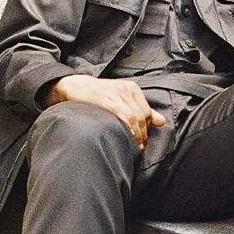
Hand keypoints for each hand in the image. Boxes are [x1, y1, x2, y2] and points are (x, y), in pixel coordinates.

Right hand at [44, 74, 164, 151]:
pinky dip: (125, 127)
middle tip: (137, 148)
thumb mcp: (121, 99)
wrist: (72, 86)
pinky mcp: (103, 98)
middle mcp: (125, 89)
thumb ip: (141, 110)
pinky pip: (120, 115)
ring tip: (132, 147)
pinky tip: (123, 137)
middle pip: (141, 117)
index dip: (146, 129)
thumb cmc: (98, 96)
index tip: (141, 142)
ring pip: (133, 117)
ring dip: (135, 134)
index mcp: (132, 89)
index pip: (147, 113)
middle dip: (142, 134)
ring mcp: (114, 93)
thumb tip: (161, 122)